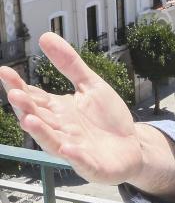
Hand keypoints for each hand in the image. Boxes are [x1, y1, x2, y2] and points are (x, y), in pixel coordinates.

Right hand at [0, 32, 142, 184]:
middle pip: (39, 118)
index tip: (5, 72)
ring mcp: (75, 149)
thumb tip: (45, 37)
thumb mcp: (91, 85)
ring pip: (52, 141)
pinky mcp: (93, 165)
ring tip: (29, 120)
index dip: (19, 86)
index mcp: (59, 111)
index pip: (35, 97)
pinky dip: (75, 156)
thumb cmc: (109, 119)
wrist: (134, 145)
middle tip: (14, 93)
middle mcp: (62, 130)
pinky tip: (68, 148)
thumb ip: (69, 64)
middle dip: (25, 108)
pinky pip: (82, 162)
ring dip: (40, 132)